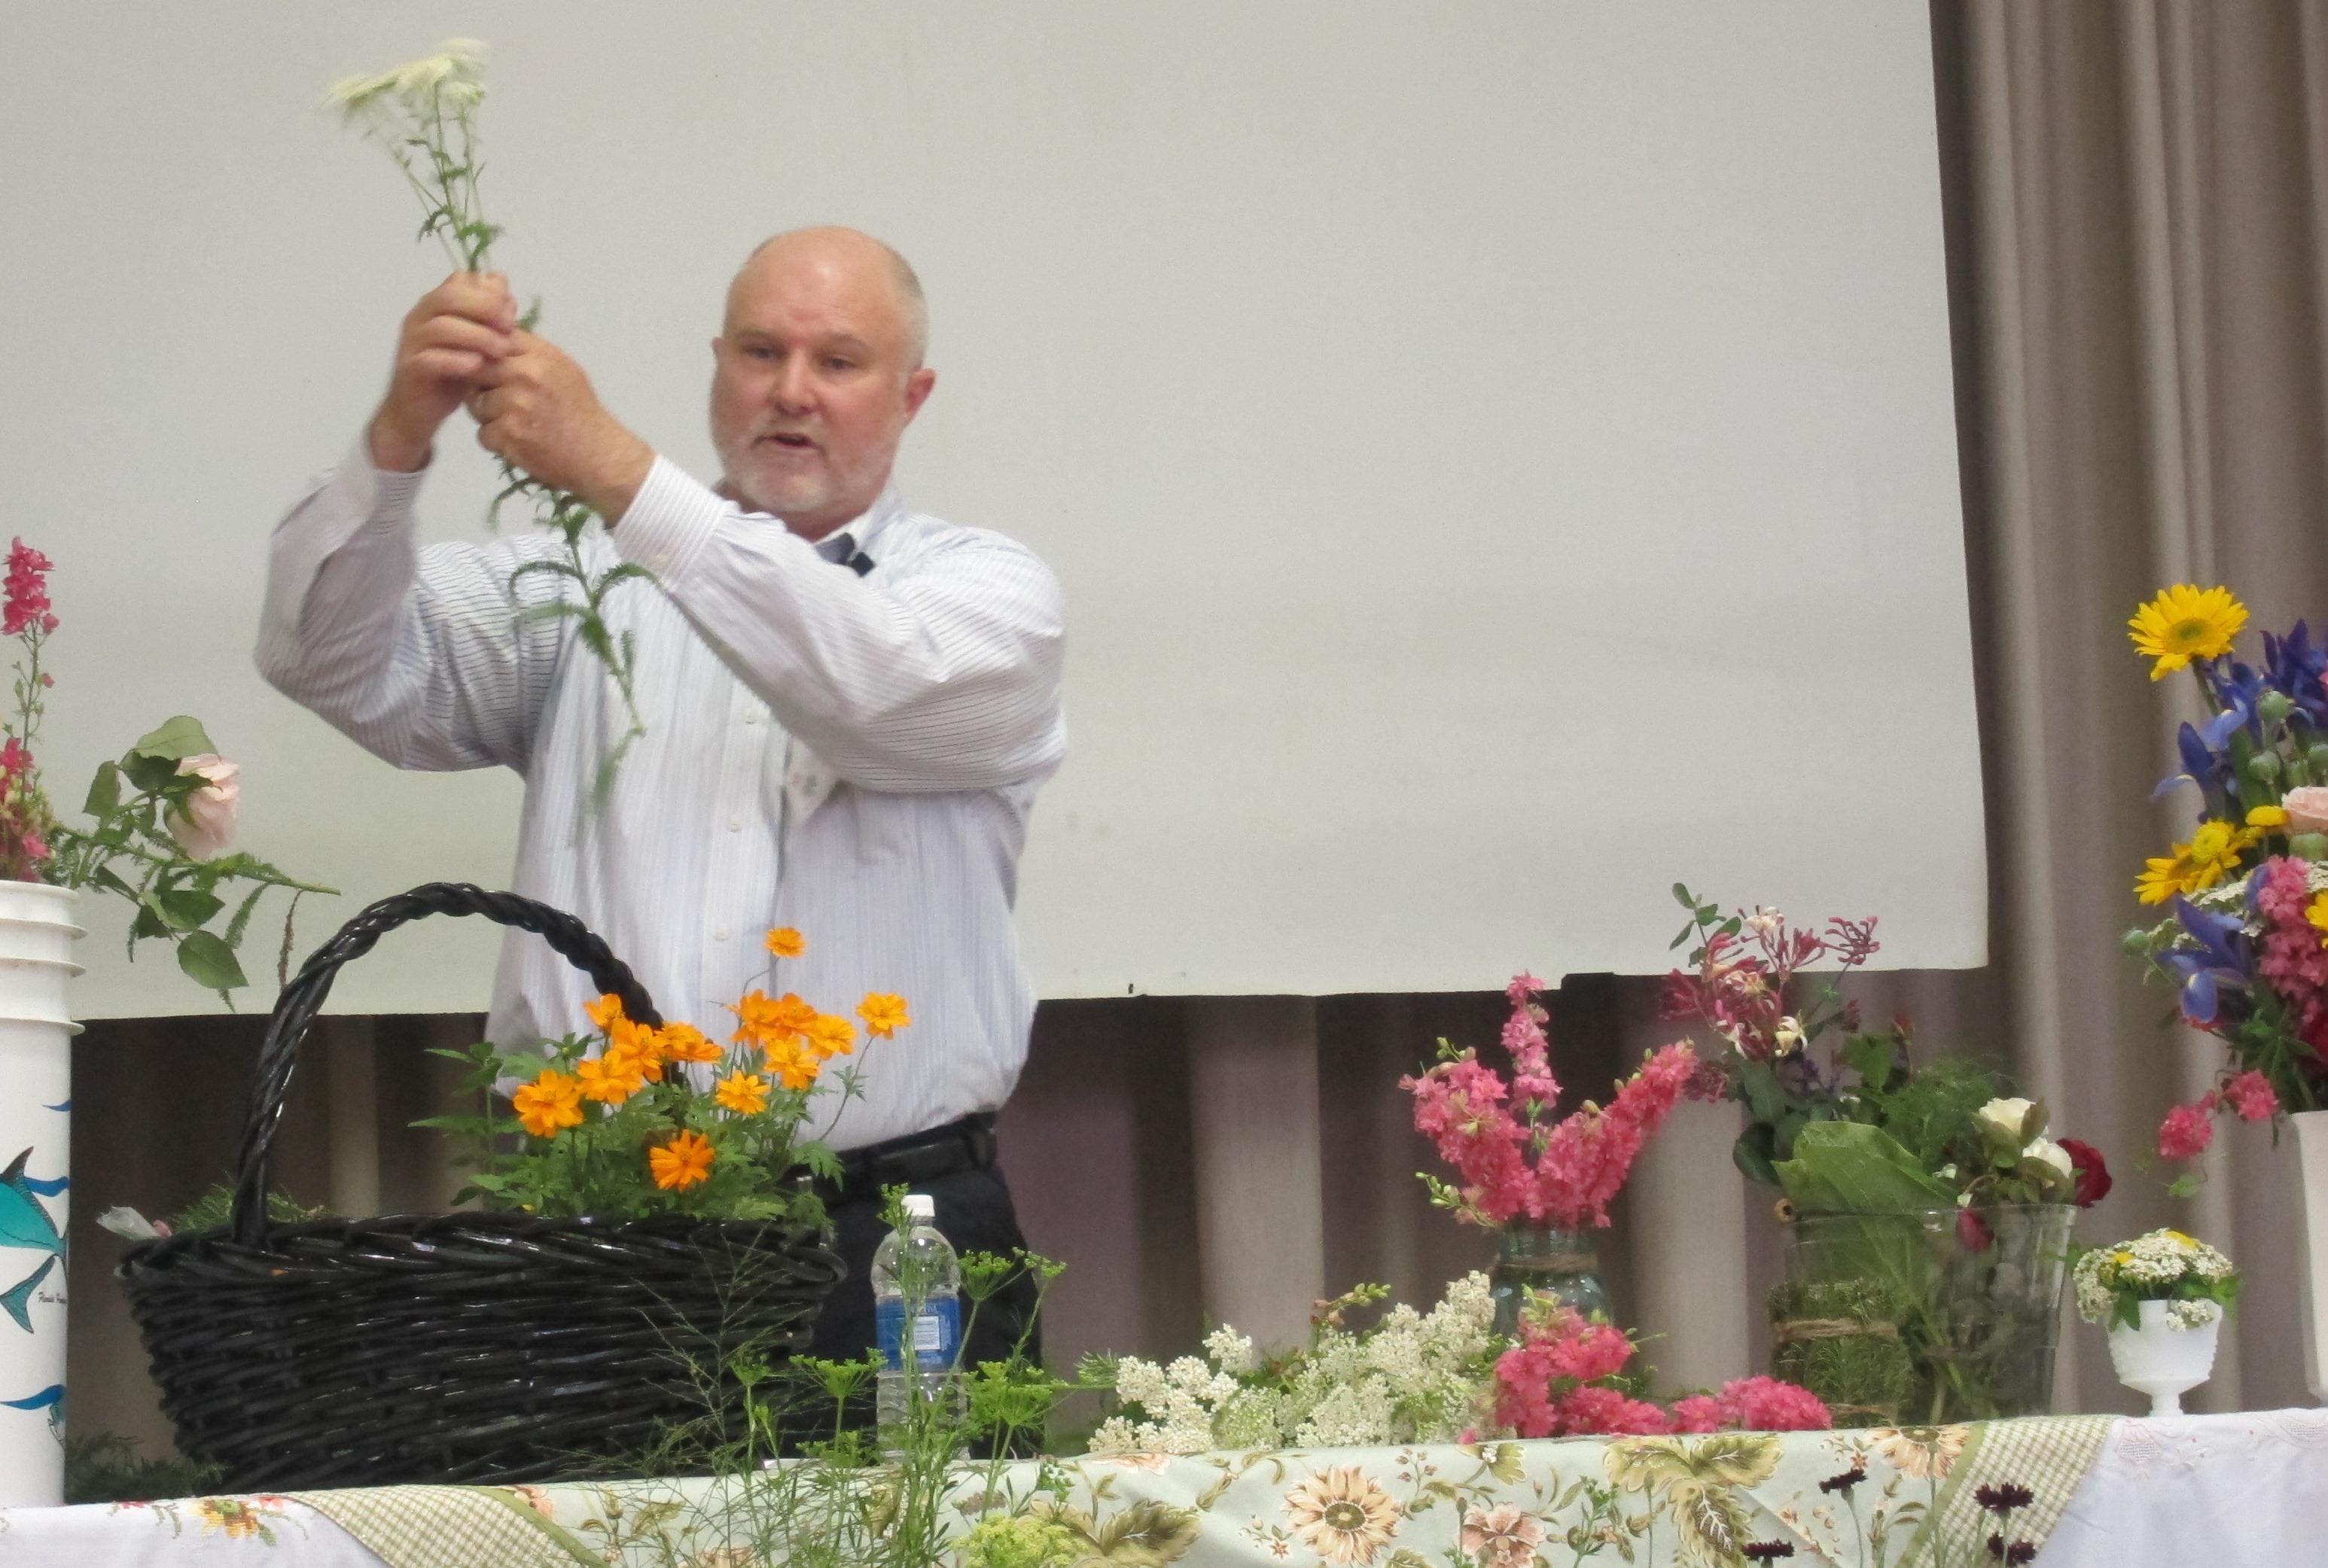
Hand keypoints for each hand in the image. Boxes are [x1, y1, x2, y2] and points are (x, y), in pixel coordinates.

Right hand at [367, 272, 516, 472]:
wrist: (419, 412)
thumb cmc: (452, 372)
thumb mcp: (476, 340)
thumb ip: (488, 313)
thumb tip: (502, 280)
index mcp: (436, 304)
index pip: (459, 280)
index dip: (487, 291)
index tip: (512, 309)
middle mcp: (420, 316)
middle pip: (448, 297)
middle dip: (483, 307)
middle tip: (510, 326)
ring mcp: (411, 342)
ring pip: (440, 327)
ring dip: (476, 336)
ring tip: (501, 350)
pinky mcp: (409, 369)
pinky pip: (429, 359)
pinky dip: (456, 361)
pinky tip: (478, 367)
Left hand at [468, 332, 654, 523]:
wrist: (599, 455)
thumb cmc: (581, 412)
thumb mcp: (564, 369)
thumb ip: (530, 354)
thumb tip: (493, 340)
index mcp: (541, 355)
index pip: (494, 340)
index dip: (487, 356)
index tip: (495, 371)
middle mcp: (526, 374)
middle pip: (476, 370)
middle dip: (482, 386)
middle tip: (502, 401)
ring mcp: (515, 404)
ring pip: (476, 404)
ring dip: (489, 417)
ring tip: (517, 425)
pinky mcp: (508, 434)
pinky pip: (483, 433)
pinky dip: (497, 442)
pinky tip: (520, 443)